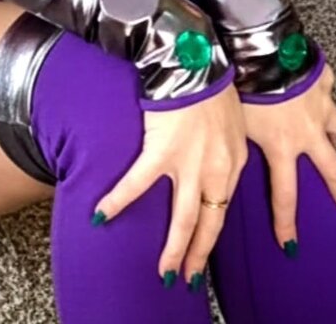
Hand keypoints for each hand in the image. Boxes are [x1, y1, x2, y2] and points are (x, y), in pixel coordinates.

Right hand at [93, 84, 247, 284]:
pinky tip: (101, 215)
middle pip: (207, 223)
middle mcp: (215, 170)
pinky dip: (118, 201)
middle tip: (187, 278)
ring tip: (166, 272)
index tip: (204, 252)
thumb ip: (227, 143)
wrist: (194, 59)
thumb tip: (217, 155)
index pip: (222, 207)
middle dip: (197, 254)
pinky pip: (136, 183)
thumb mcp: (233, 118)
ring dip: (175, 249)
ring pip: (183, 218)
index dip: (212, 234)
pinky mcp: (160, 151)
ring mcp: (189, 164)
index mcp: (233, 161)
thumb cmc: (214, 81)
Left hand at [241, 63, 335, 252]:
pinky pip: (329, 89)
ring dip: (333, 135)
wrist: (263, 46)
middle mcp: (307, 130)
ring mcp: (320, 105)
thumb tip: (210, 158)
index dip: (286, 221)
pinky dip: (323, 92)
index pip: (285, 193)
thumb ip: (231, 141)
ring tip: (329, 138)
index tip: (289, 244)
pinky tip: (313, 87)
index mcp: (282, 145)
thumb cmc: (241, 81)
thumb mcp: (231, 119)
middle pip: (332, 169)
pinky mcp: (323, 78)